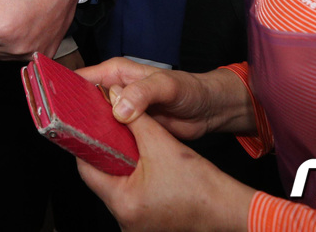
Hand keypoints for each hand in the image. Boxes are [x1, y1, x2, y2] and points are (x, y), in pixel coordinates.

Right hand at [76, 58, 256, 140]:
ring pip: (95, 123)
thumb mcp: (166, 86)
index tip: (53, 105)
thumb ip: (142, 94)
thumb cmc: (189, 89)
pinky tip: (98, 155)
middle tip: (61, 132)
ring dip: (88, 133)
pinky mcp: (129, 130)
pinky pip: (110, 138)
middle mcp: (114, 91)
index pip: (81, 78)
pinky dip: (104, 146)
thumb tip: (118, 110)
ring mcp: (120, 112)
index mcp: (115, 73)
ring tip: (75, 146)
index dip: (66, 90)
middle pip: (84, 103)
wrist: (208, 111)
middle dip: (73, 116)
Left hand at [77, 114, 253, 231]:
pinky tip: (143, 164)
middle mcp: (124, 219)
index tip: (90, 126)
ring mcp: (135, 224)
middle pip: (102, 177)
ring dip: (122, 165)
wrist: (228, 209)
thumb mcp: (161, 143)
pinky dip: (134, 179)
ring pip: (117, 186)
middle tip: (111, 131)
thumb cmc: (201, 186)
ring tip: (128, 145)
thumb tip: (115, 96)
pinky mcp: (147, 223)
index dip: (88, 143)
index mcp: (122, 203)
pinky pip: (131, 196)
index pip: (87, 168)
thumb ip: (135, 118)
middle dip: (108, 153)